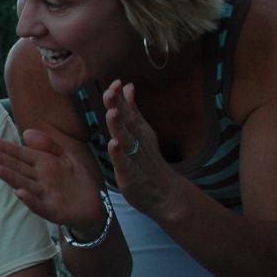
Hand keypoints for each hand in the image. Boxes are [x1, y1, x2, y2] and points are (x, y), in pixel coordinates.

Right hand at [0, 130, 103, 230]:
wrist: (94, 206)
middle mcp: (38, 179)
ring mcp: (44, 195)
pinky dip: (30, 200)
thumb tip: (26, 132)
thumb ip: (47, 145)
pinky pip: (40, 205)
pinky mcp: (53, 211)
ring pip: (24, 184)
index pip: (18, 153)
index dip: (2, 147)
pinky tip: (20, 193)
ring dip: (9, 178)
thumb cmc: (75, 181)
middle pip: (16, 167)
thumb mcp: (64, 157)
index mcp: (40, 164)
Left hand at [103, 80, 176, 216]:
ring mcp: (136, 158)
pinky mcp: (131, 175)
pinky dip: (119, 154)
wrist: (166, 194)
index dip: (120, 98)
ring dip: (119, 127)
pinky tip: (113, 144)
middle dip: (118, 107)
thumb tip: (127, 85)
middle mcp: (138, 141)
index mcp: (139, 131)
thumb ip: (133, 109)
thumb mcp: (141, 132)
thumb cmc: (149, 161)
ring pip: (126, 140)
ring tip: (112, 113)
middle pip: (128, 122)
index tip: (115, 82)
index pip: (129, 111)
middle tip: (110, 92)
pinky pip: (125, 163)